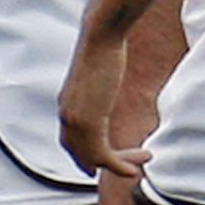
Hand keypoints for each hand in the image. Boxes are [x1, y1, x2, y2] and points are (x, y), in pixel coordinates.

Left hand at [59, 32, 136, 178]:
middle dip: (102, 164)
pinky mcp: (89, 122)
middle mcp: (66, 115)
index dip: (85, 155)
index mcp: (67, 104)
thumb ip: (98, 87)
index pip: (71, 140)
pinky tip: (134, 168)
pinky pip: (103, 155)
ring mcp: (75, 121)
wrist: (100, 35)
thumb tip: (109, 81)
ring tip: (138, 167)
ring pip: (93, 158)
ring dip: (118, 165)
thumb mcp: (98, 75)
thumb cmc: (101, 46)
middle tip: (123, 168)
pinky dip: (119, 166)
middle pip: (80, 153)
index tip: (102, 162)